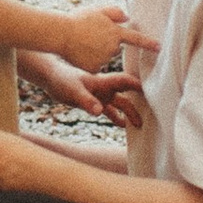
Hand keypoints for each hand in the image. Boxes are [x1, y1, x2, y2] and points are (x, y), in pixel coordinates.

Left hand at [21, 51, 148, 127]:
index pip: (125, 81)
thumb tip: (99, 111)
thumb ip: (86, 101)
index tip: (152, 91)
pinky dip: (115, 117)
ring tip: (138, 125)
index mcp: (103, 82)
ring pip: (119, 104)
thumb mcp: (73, 91)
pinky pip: (108, 110)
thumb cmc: (61, 80)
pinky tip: (122, 125)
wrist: (50, 77)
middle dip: (139, 102)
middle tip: (151, 112)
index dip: (138, 86)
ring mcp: (100, 95)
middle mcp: (105, 88)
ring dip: (128, 113)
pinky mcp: (93, 102)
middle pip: (126, 95)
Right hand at [35, 0, 144, 75]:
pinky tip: (79, 54)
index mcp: (115, 33)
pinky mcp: (94, 69)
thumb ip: (114, 12)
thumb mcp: (97, 10)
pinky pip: (95, 66)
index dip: (148, 43)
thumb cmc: (77, 20)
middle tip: (89, 35)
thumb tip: (126, 17)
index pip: (136, 39)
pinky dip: (88, 62)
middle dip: (105, 43)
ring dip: (96, 52)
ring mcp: (104, 59)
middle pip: (113, 47)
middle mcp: (112, 47)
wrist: (61, 34)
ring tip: (81, 43)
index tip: (159, 48)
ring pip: (103, 57)